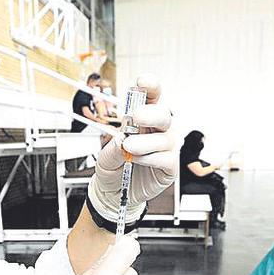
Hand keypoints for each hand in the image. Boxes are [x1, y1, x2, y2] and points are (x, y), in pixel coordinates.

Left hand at [87, 75, 176, 227]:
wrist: (114, 193)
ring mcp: (165, 147)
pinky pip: (167, 158)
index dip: (151, 86)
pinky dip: (151, 158)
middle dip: (151, 113)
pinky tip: (138, 161)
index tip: (142, 82)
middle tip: (135, 117)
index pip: (152, 97)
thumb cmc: (113, 168)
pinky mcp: (169, 166)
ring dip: (145, 141)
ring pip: (166, 137)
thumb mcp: (104, 157)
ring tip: (129, 148)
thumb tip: (122, 138)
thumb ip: (111, 148)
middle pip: (164, 114)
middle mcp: (157, 130)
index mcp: (142, 119)